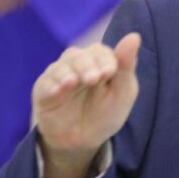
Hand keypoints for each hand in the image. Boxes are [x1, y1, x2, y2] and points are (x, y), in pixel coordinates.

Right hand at [32, 33, 141, 177]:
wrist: (84, 141)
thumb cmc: (106, 113)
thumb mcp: (122, 93)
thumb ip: (126, 65)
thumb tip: (135, 36)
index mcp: (99, 62)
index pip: (100, 52)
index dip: (105, 60)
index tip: (110, 72)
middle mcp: (77, 64)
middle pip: (79, 56)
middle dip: (87, 66)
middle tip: (93, 79)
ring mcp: (59, 76)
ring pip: (60, 66)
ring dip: (69, 72)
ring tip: (74, 82)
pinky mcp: (43, 90)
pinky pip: (45, 83)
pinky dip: (52, 85)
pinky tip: (59, 90)